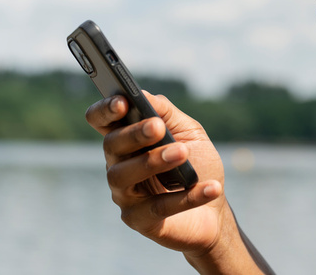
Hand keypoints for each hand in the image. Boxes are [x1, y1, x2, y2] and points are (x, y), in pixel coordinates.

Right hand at [85, 92, 226, 254]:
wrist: (214, 208)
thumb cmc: (197, 163)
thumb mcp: (188, 131)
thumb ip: (166, 112)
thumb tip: (143, 95)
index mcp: (127, 139)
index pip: (101, 120)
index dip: (105, 110)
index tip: (122, 102)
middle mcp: (118, 164)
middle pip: (111, 145)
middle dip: (134, 134)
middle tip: (158, 127)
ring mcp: (125, 194)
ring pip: (124, 175)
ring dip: (153, 162)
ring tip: (182, 154)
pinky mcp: (139, 220)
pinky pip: (158, 207)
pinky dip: (186, 197)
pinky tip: (210, 188)